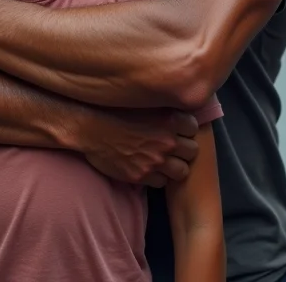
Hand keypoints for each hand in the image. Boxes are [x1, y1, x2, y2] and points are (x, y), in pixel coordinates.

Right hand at [80, 108, 199, 188]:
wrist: (91, 129)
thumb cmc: (115, 112)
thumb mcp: (145, 103)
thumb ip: (166, 109)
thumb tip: (180, 109)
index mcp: (170, 119)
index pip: (194, 128)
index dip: (186, 130)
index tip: (178, 130)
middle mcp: (167, 141)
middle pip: (192, 151)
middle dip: (184, 150)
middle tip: (173, 148)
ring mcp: (156, 161)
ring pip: (181, 171)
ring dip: (174, 167)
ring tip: (163, 162)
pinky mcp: (142, 176)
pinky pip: (162, 183)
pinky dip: (157, 178)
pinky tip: (148, 169)